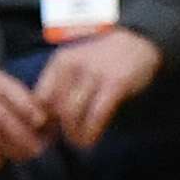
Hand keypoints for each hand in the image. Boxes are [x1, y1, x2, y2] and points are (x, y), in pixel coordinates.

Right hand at [0, 65, 51, 168]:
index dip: (28, 108)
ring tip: (24, 156)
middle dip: (22, 134)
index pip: (11, 92)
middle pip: (1, 115)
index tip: (42, 122)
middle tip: (38, 149)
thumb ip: (29, 102)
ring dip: (9, 147)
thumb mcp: (10, 89)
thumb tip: (48, 121)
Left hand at [36, 26, 163, 147]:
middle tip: (69, 138)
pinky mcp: (116, 83)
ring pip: (71, 113)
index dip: (42, 119)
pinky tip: (92, 137)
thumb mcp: (76, 64)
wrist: (139, 40)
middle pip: (55, 108)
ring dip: (74, 133)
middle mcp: (74, 65)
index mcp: (61, 62)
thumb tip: (46, 120)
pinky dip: (91, 132)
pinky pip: (96, 115)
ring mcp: (95, 73)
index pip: (40, 98)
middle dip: (60, 129)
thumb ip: (61, 86)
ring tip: (80, 139)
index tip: (51, 131)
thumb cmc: (104, 59)